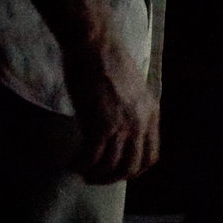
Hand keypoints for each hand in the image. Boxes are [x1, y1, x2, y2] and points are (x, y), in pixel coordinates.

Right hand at [25, 0, 159, 184]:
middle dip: (112, 178)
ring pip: (110, 167)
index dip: (133, 170)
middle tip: (95, 177)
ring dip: (94, 174)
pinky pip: (91, 158)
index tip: (117, 172)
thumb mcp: (133, 88)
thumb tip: (120, 128)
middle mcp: (141, 123)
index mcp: (152, 114)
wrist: (94, 44)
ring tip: (81, 171)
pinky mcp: (100, 125)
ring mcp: (122, 126)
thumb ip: (132, 110)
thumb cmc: (107, 59)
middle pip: (131, 167)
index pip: (151, 156)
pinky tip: (70, 163)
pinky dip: (80, 165)